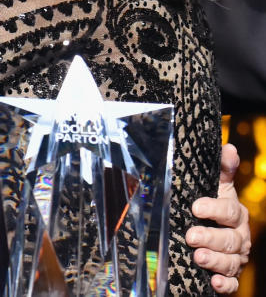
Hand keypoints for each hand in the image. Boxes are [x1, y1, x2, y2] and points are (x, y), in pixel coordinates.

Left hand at [187, 143, 251, 292]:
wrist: (212, 231)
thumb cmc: (211, 205)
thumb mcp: (214, 186)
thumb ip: (221, 170)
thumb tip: (229, 147)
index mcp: (235, 213)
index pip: (230, 211)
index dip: (214, 208)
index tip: (196, 206)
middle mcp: (239, 236)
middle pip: (230, 239)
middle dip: (211, 237)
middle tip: (191, 236)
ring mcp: (236, 257)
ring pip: (231, 261)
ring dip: (216, 260)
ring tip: (198, 257)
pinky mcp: (230, 275)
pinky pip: (232, 283)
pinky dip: (225, 284)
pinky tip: (214, 282)